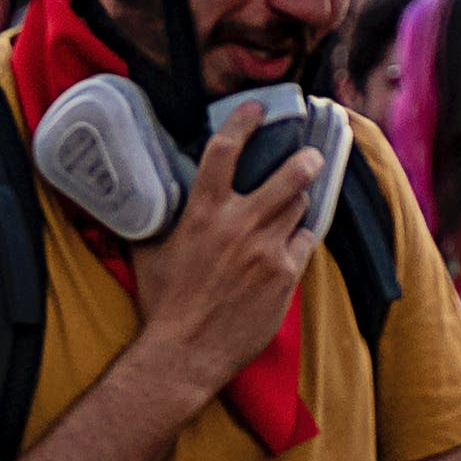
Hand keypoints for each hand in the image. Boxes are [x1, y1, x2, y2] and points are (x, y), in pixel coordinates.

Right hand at [125, 120, 322, 403]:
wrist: (184, 353)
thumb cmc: (163, 302)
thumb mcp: (151, 251)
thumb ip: (162, 218)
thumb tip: (157, 193)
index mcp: (202, 214)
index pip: (223, 152)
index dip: (243, 122)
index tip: (257, 108)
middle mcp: (239, 225)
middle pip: (289, 175)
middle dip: (305, 160)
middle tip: (309, 155)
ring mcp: (267, 249)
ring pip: (300, 206)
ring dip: (298, 202)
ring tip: (294, 200)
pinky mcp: (286, 274)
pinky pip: (305, 242)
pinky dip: (299, 237)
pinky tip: (291, 240)